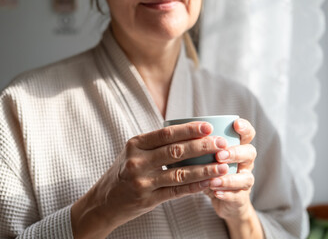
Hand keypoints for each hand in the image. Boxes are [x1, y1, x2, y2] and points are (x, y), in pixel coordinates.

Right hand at [71, 122, 228, 238]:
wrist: (105, 201)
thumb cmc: (123, 172)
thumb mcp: (133, 152)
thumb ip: (154, 143)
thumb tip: (187, 132)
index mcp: (135, 144)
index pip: (166, 133)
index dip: (189, 129)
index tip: (208, 127)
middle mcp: (137, 161)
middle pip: (176, 151)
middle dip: (202, 146)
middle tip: (221, 144)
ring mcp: (142, 182)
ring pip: (179, 173)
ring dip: (204, 169)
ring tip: (223, 165)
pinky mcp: (147, 199)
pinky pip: (176, 192)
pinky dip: (194, 187)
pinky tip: (209, 183)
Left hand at [204, 118, 257, 221]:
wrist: (220, 197)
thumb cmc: (208, 169)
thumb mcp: (203, 155)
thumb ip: (197, 144)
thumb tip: (174, 130)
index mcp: (237, 147)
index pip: (247, 133)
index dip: (244, 128)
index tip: (235, 124)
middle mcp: (244, 161)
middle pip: (249, 153)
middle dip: (235, 153)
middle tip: (219, 155)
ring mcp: (244, 180)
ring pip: (246, 177)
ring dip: (229, 178)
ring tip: (213, 180)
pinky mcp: (241, 197)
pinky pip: (238, 196)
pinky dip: (226, 194)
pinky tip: (216, 193)